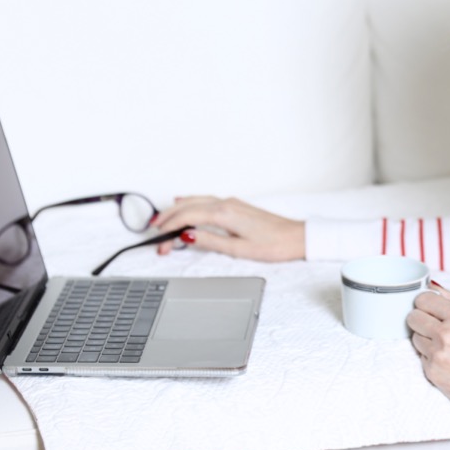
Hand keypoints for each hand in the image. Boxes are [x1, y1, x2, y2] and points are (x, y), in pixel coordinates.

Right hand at [153, 196, 305, 261]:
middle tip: (153, 232)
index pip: (188, 217)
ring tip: (161, 219)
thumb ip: (210, 241)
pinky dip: (191, 202)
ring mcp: (231, 203)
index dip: (170, 229)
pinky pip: (206, 200)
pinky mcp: (236, 206)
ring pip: (196, 201)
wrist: (296, 237)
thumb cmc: (273, 245)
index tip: (159, 241)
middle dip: (168, 219)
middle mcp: (226, 204)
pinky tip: (185, 203)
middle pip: (188, 207)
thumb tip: (187, 235)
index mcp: (225, 213)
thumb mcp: (238, 249)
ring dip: (177, 210)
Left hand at [407, 283, 449, 404]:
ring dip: (424, 338)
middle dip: (421, 318)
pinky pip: (420, 355)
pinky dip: (429, 356)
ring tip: (444, 346)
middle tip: (433, 326)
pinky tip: (446, 360)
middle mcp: (445, 333)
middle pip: (413, 316)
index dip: (425, 303)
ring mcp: (436, 353)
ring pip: (414, 336)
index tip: (429, 307)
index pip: (423, 299)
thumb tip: (434, 286)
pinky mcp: (431, 370)